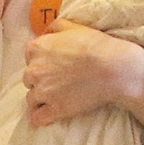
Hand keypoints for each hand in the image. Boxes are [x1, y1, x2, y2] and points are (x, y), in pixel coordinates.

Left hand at [23, 19, 143, 130]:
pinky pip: (37, 118)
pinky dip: (41, 117)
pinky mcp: (54, 109)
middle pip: (30, 78)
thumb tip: (46, 31)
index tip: (56, 66)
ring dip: (42, 98)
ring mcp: (43, 91)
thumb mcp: (73, 26)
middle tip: (60, 81)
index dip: (43, 62)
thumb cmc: (96, 45)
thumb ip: (54, 27)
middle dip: (41, 80)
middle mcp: (33, 70)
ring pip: (32, 98)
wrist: (114, 68)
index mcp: (35, 49)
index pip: (29, 58)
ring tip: (60, 97)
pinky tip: (49, 115)